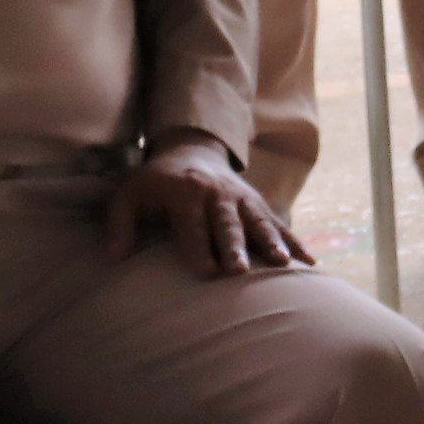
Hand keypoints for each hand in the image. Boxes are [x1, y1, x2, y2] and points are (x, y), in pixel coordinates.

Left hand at [106, 134, 306, 279]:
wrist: (192, 150)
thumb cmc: (155, 183)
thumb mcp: (129, 195)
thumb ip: (119, 225)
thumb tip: (114, 258)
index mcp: (186, 192)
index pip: (192, 224)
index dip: (199, 248)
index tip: (206, 273)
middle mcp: (218, 194)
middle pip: (227, 223)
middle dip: (234, 246)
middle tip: (239, 270)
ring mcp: (242, 198)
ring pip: (258, 221)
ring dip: (270, 242)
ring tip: (281, 263)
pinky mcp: (257, 204)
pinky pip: (278, 223)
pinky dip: (294, 241)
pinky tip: (309, 261)